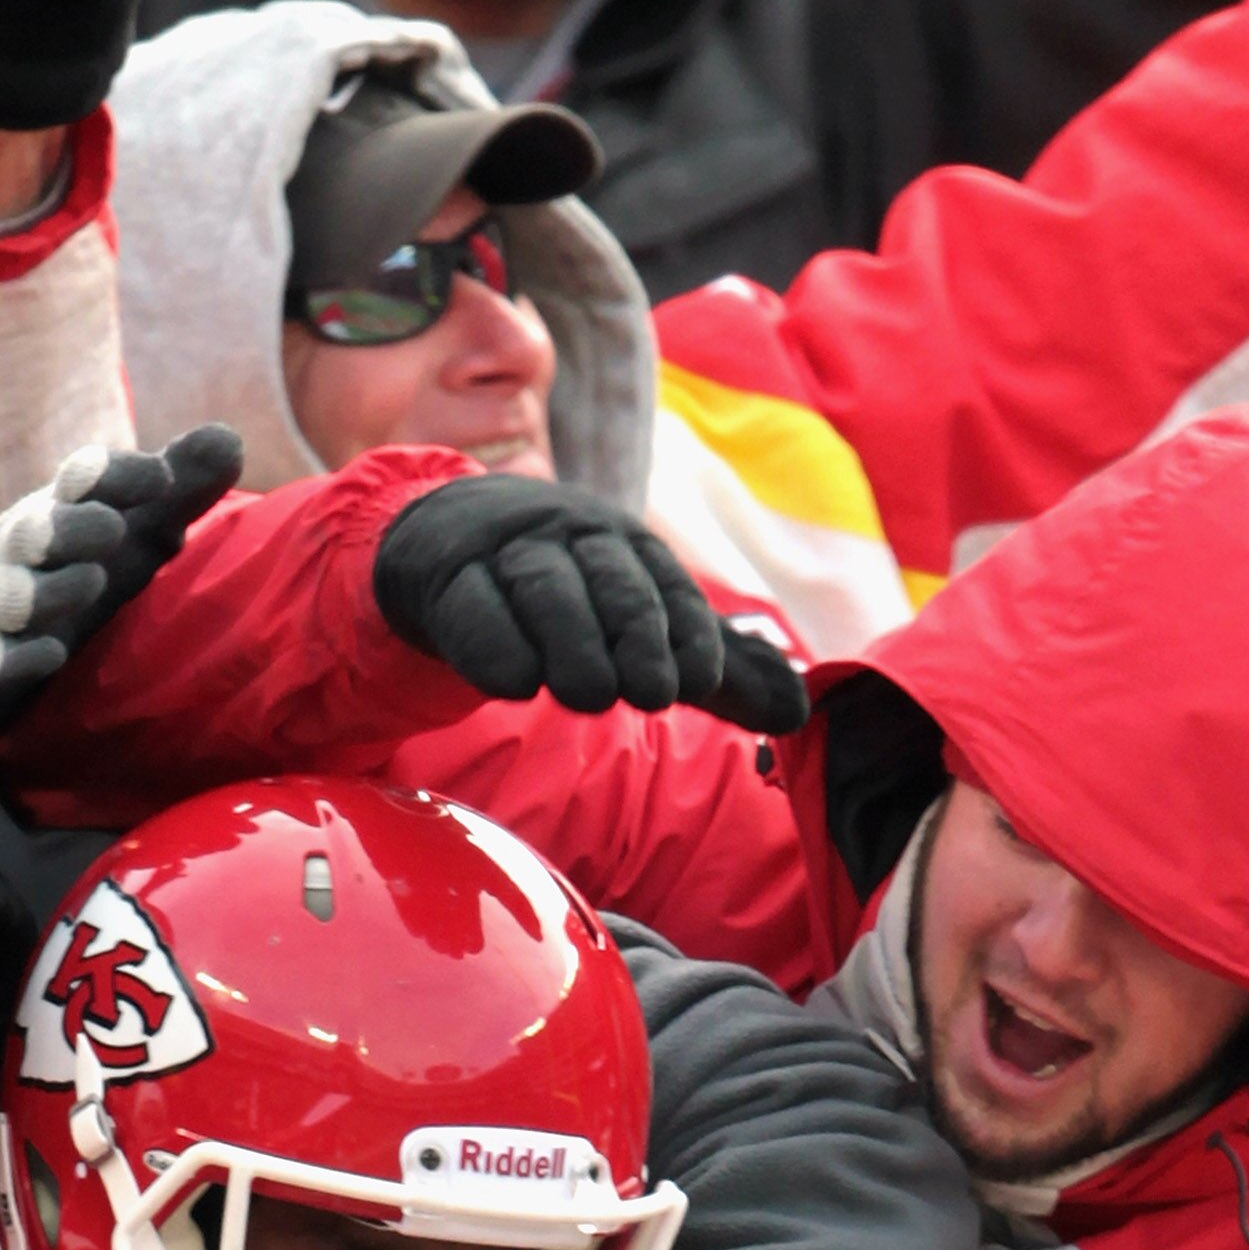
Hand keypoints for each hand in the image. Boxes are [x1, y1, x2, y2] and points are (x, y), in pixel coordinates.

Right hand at [0, 428, 242, 738]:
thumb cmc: (66, 567)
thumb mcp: (125, 529)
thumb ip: (176, 491)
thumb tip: (230, 439)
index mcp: (62, 512)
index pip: (85, 480)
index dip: (119, 476)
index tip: (162, 478)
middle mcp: (23, 551)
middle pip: (38, 531)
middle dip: (71, 526)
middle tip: (114, 528)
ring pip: (10, 595)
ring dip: (47, 590)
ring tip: (90, 582)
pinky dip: (14, 660)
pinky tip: (50, 658)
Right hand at [374, 479, 810, 730]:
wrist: (451, 542)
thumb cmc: (569, 595)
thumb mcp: (644, 627)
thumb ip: (717, 671)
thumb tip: (801, 711)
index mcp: (626, 546)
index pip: (663, 585)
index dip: (684, 632)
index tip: (697, 682)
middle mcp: (570, 538)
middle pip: (607, 581)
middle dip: (632, 633)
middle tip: (649, 696)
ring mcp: (505, 553)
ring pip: (541, 590)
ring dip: (568, 641)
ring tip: (587, 697)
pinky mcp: (447, 577)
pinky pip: (470, 608)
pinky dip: (491, 644)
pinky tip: (514, 684)